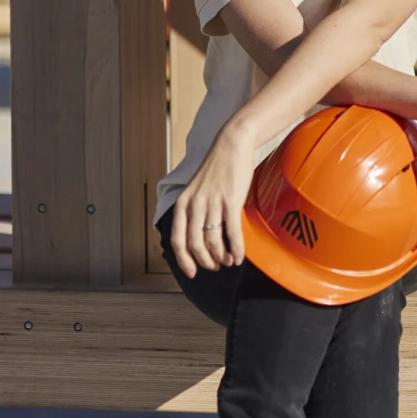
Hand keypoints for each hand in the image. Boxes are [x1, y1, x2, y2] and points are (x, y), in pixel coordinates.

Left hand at [171, 126, 253, 277]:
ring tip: (228, 262)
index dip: (184, 260)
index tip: (192, 273)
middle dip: (205, 261)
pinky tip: (240, 256)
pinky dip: (236, 249)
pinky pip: (232, 233)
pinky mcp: (231, 200)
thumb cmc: (217, 168)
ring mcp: (212, 202)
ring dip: (221, 257)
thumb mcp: (197, 189)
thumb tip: (200, 238)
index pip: (177, 240)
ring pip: (212, 241)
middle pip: (194, 244)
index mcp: (183, 203)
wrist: (232, 144)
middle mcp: (194, 204)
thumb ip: (195, 211)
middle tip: (214, 267)